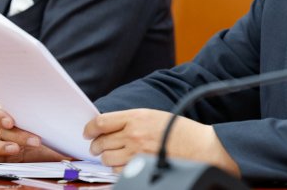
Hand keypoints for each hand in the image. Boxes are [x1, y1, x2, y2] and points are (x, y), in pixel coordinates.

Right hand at [0, 102, 63, 164]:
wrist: (62, 145)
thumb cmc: (58, 128)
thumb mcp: (61, 121)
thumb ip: (61, 115)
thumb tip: (76, 110)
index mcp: (17, 110)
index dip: (2, 112)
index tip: (12, 120)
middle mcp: (6, 124)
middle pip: (0, 126)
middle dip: (14, 133)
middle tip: (32, 139)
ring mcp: (2, 141)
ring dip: (2, 146)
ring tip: (17, 151)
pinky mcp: (1, 157)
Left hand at [84, 108, 239, 174]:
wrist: (199, 146)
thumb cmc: (179, 130)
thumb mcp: (153, 115)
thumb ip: (130, 120)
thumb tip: (108, 127)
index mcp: (136, 116)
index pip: (101, 122)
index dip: (90, 128)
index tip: (88, 132)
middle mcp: (133, 134)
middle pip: (101, 142)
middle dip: (96, 146)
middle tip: (98, 146)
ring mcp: (136, 152)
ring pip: (106, 159)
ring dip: (106, 158)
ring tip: (112, 156)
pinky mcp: (140, 167)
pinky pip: (117, 172)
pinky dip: (117, 169)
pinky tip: (124, 164)